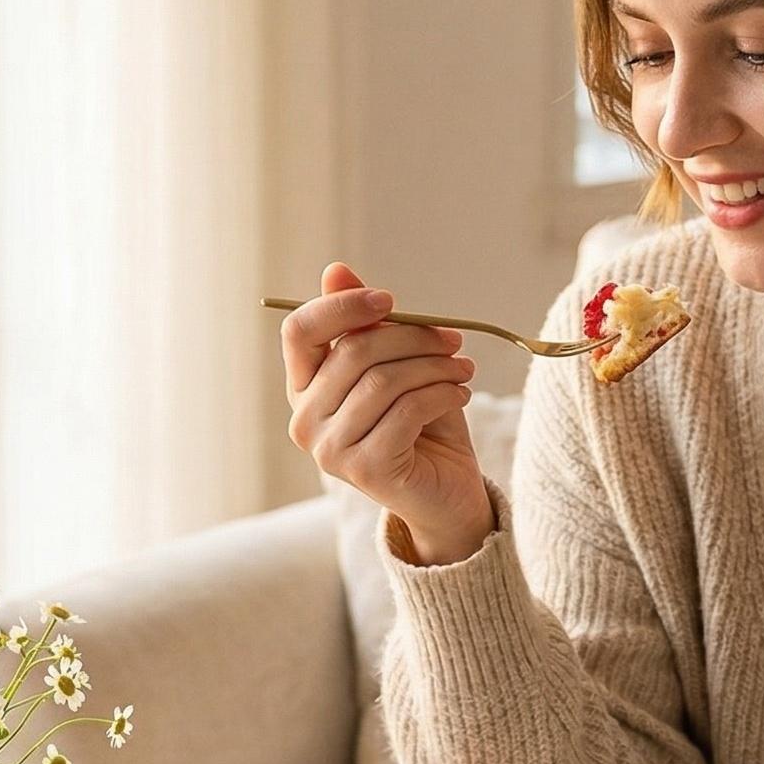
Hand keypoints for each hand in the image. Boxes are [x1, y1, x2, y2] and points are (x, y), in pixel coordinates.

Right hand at [281, 261, 494, 563]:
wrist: (447, 493)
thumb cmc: (420, 424)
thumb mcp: (396, 366)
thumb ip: (366, 325)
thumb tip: (336, 270)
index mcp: (304, 388)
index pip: (301, 332)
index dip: (343, 306)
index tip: (390, 300)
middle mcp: (304, 420)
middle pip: (353, 351)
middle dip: (412, 337)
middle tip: (453, 339)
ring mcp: (329, 450)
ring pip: (383, 380)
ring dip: (434, 367)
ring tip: (462, 369)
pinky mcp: (363, 469)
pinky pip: (406, 410)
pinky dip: (442, 394)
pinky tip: (460, 395)